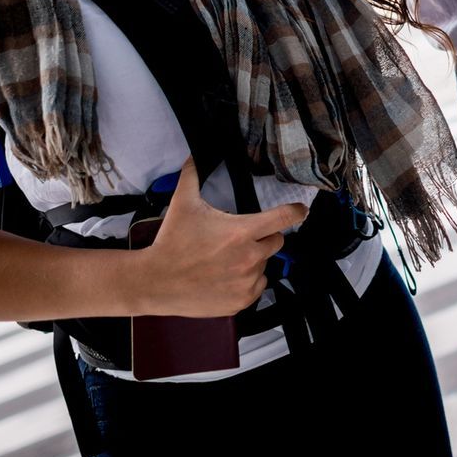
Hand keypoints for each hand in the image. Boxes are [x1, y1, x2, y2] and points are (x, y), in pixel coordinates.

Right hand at [129, 159, 306, 317]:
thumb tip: (194, 155)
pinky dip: (248, 282)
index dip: (295, 211)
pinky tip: (227, 277)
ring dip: (253, 261)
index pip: (283, 218)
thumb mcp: (182, 204)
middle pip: (276, 241)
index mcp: (242, 232)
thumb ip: (192, 175)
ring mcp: (247, 281)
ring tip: (226, 260)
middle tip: (240, 239)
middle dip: (264, 237)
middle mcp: (250, 257)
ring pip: (265, 265)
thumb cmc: (171, 243)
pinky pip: (257, 287)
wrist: (155, 281)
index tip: (301, 210)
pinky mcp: (241, 301)